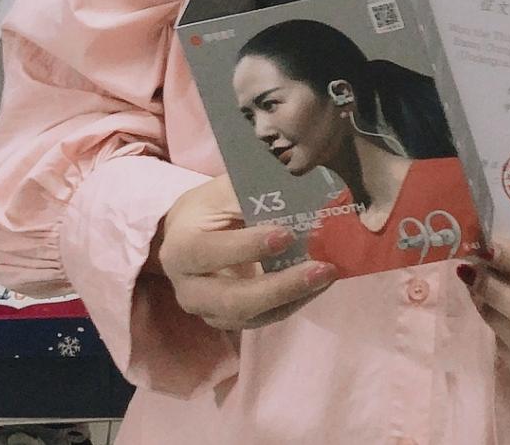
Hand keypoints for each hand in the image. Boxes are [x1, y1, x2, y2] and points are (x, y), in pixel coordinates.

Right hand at [151, 174, 337, 331]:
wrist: (189, 234)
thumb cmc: (210, 207)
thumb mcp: (222, 191)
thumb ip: (250, 193)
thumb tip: (296, 189)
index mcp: (181, 249)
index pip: (209, 252)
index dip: (247, 247)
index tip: (286, 234)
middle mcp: (190, 289)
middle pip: (233, 299)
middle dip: (280, 287)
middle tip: (321, 268)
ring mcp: (210, 311)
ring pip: (253, 316)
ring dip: (294, 297)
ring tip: (328, 274)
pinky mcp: (231, 320)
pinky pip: (265, 319)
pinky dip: (295, 301)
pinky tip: (319, 283)